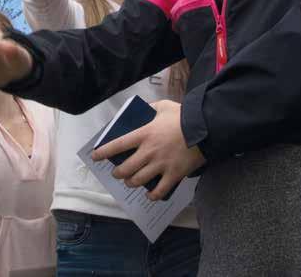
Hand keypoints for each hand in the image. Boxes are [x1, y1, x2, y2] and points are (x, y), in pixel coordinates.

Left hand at [91, 100, 205, 200]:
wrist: (205, 130)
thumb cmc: (182, 117)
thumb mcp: (163, 106)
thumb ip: (150, 108)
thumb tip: (143, 109)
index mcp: (144, 134)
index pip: (117, 145)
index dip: (103, 152)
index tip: (95, 157)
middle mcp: (148, 152)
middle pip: (126, 168)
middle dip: (118, 173)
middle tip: (117, 173)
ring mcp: (161, 165)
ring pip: (139, 180)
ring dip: (131, 183)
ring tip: (130, 182)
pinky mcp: (174, 175)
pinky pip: (160, 191)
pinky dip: (153, 195)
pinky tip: (150, 195)